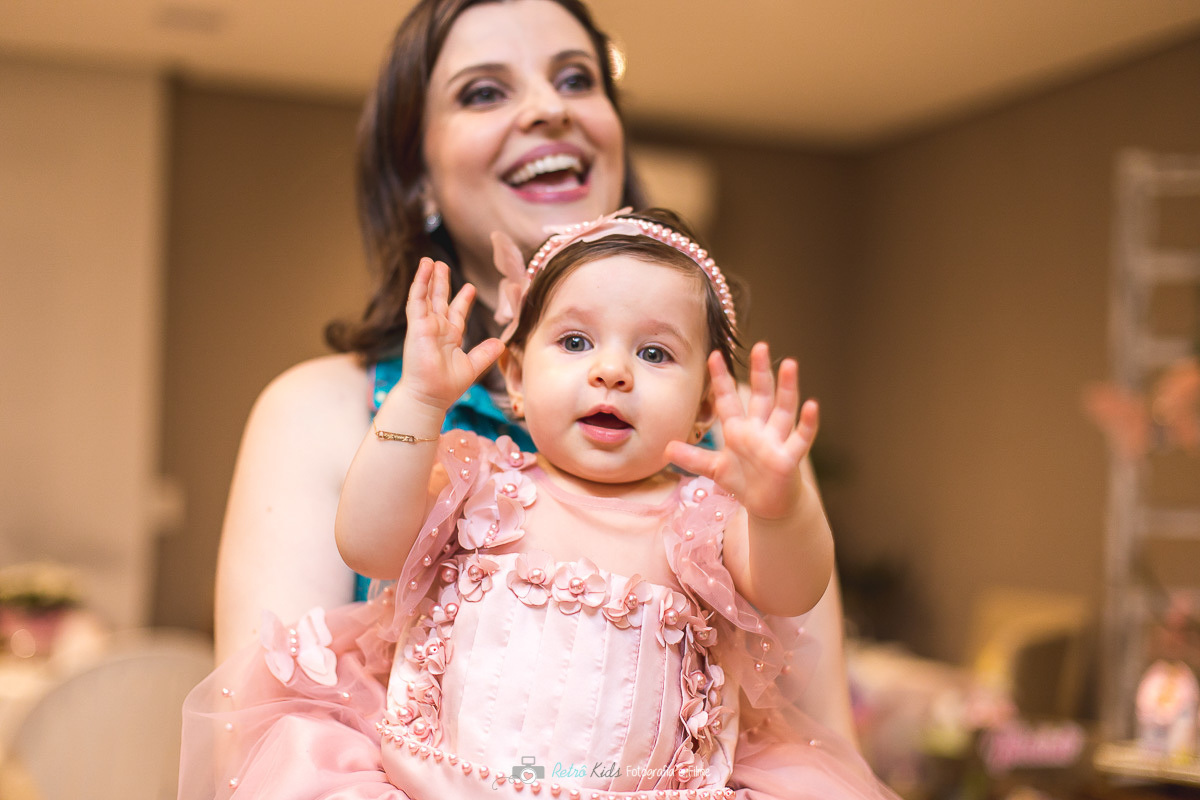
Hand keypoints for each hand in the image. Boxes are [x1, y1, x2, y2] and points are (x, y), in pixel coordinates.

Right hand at [399, 258, 503, 410]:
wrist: (430, 397)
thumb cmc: (446, 387)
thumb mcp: (473, 366)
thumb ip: (486, 353)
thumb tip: (501, 343)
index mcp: (450, 337)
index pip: (456, 313)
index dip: (462, 300)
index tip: (469, 287)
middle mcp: (436, 329)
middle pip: (439, 300)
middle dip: (441, 283)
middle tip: (442, 265)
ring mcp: (425, 326)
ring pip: (426, 296)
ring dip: (428, 278)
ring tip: (430, 261)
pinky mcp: (416, 326)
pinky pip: (417, 300)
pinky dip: (420, 283)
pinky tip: (424, 268)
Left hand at [666, 342, 818, 519]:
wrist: (770, 505)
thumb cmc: (745, 482)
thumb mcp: (715, 469)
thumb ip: (693, 458)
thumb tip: (665, 449)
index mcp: (739, 429)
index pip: (728, 399)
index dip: (721, 378)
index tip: (713, 355)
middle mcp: (759, 429)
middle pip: (761, 395)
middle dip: (760, 371)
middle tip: (760, 346)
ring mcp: (776, 441)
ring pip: (783, 409)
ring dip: (787, 387)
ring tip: (789, 363)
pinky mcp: (790, 458)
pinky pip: (801, 437)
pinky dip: (807, 423)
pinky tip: (812, 405)